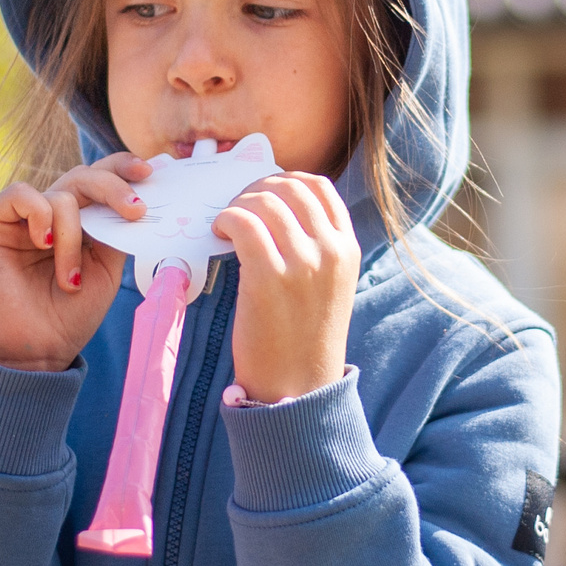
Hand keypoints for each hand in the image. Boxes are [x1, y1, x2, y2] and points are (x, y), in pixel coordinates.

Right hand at [0, 153, 150, 370]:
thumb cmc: (68, 315)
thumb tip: (137, 199)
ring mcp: (21, 218)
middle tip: (136, 210)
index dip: (121, 169)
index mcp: (78, 222)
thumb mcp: (105, 269)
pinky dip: (40, 214)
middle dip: (113, 188)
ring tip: (70, 278)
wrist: (33, 352)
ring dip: (73, 236)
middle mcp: (50, 214)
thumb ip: (116, 232)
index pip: (98, 180)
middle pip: (83, 176)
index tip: (148, 172)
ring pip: (61, 193)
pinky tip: (43, 243)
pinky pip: (20, 194)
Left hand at [216, 172, 358, 403]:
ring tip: (227, 225)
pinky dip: (226, 220)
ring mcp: (302, 263)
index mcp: (347, 249)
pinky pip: (243, 224)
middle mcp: (329, 250)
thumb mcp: (330, 285)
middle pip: (289, 188)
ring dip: (237, 205)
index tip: (263, 192)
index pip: (319, 187)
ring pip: (264, 202)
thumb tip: (279, 209)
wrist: (298, 385)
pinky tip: (219, 234)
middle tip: (238, 207)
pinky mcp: (269, 278)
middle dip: (257, 189)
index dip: (285, 180)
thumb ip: (317, 246)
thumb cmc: (305, 336)